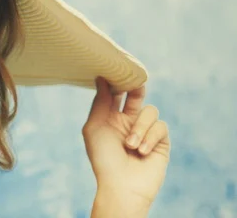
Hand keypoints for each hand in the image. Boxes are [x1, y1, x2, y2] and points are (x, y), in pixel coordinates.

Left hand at [82, 77, 170, 208]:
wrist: (121, 185)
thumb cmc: (103, 158)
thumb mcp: (94, 127)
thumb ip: (100, 102)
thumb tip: (101, 77)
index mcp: (110, 117)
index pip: (115, 93)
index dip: (117, 82)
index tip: (116, 70)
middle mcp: (128, 121)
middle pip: (136, 95)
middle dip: (137, 88)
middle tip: (136, 83)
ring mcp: (145, 130)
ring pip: (150, 111)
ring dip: (140, 127)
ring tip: (130, 145)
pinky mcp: (161, 141)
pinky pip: (161, 126)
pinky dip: (150, 137)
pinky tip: (141, 151)